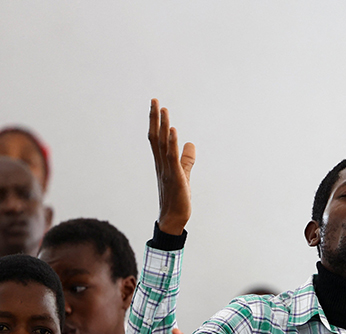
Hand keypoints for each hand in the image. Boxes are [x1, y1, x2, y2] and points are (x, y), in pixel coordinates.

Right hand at [148, 98, 195, 234]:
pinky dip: (172, 143)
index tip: (156, 106)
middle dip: (155, 118)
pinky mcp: (176, 177)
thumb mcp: (184, 174)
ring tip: (163, 109)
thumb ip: (187, 159)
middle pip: (156, 138)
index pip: (156, 139)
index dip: (156, 122)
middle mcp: (161, 164)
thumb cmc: (177, 199)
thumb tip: (191, 143)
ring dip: (163, 126)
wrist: (173, 220)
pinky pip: (172, 158)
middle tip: (155, 100)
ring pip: (163, 144)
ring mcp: (167, 170)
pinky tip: (174, 131)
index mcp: (162, 163)